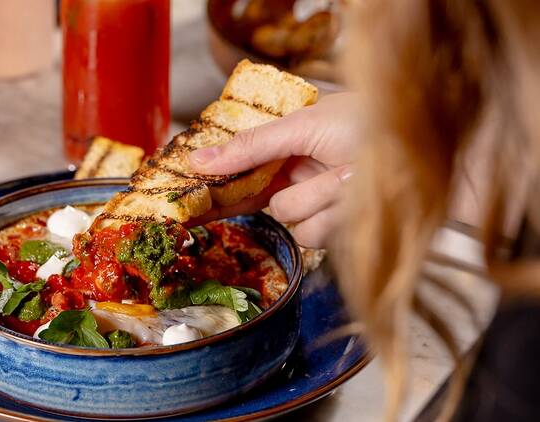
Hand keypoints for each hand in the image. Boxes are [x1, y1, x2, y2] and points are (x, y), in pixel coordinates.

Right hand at [188, 93, 359, 247]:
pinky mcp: (331, 228)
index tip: (181, 191)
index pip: (237, 162)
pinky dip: (331, 214)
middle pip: (247, 196)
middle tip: (193, 212)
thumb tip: (197, 160)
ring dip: (312, 195)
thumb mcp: (304, 124)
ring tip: (343, 174)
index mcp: (286, 141)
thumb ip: (250, 146)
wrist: (416, 152)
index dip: (210, 177)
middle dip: (227, 200)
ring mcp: (314, 201)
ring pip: (284, 214)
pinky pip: (309, 233)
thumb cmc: (366, 122)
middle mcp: (296, 172)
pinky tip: (350, 195)